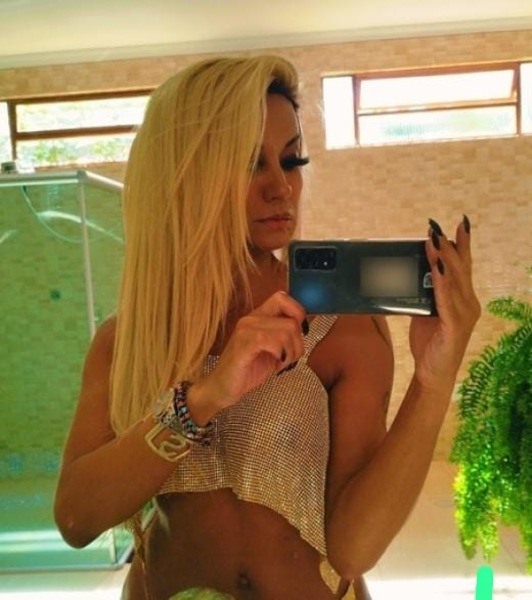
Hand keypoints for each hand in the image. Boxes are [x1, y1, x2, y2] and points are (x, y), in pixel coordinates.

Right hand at [197, 291, 306, 414]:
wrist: (223, 387)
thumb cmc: (248, 369)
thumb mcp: (272, 349)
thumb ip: (285, 335)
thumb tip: (305, 326)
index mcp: (258, 316)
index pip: (282, 297)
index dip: (298, 312)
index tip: (299, 334)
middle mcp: (251, 318)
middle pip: (292, 321)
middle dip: (298, 344)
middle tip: (288, 358)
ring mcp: (246, 330)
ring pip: (287, 331)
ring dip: (291, 352)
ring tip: (281, 363)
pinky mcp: (244, 344)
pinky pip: (275, 341)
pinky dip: (282, 354)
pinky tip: (276, 363)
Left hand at [409, 216, 480, 395]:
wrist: (433, 374)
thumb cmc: (430, 344)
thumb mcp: (426, 313)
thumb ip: (425, 294)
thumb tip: (412, 274)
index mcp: (463, 299)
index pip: (464, 267)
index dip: (463, 245)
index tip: (461, 224)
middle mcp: (469, 304)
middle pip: (460, 269)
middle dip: (449, 246)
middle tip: (437, 228)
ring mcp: (464, 316)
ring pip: (454, 281)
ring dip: (442, 259)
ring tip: (433, 242)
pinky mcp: (455, 327)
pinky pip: (447, 301)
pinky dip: (441, 284)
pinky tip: (436, 270)